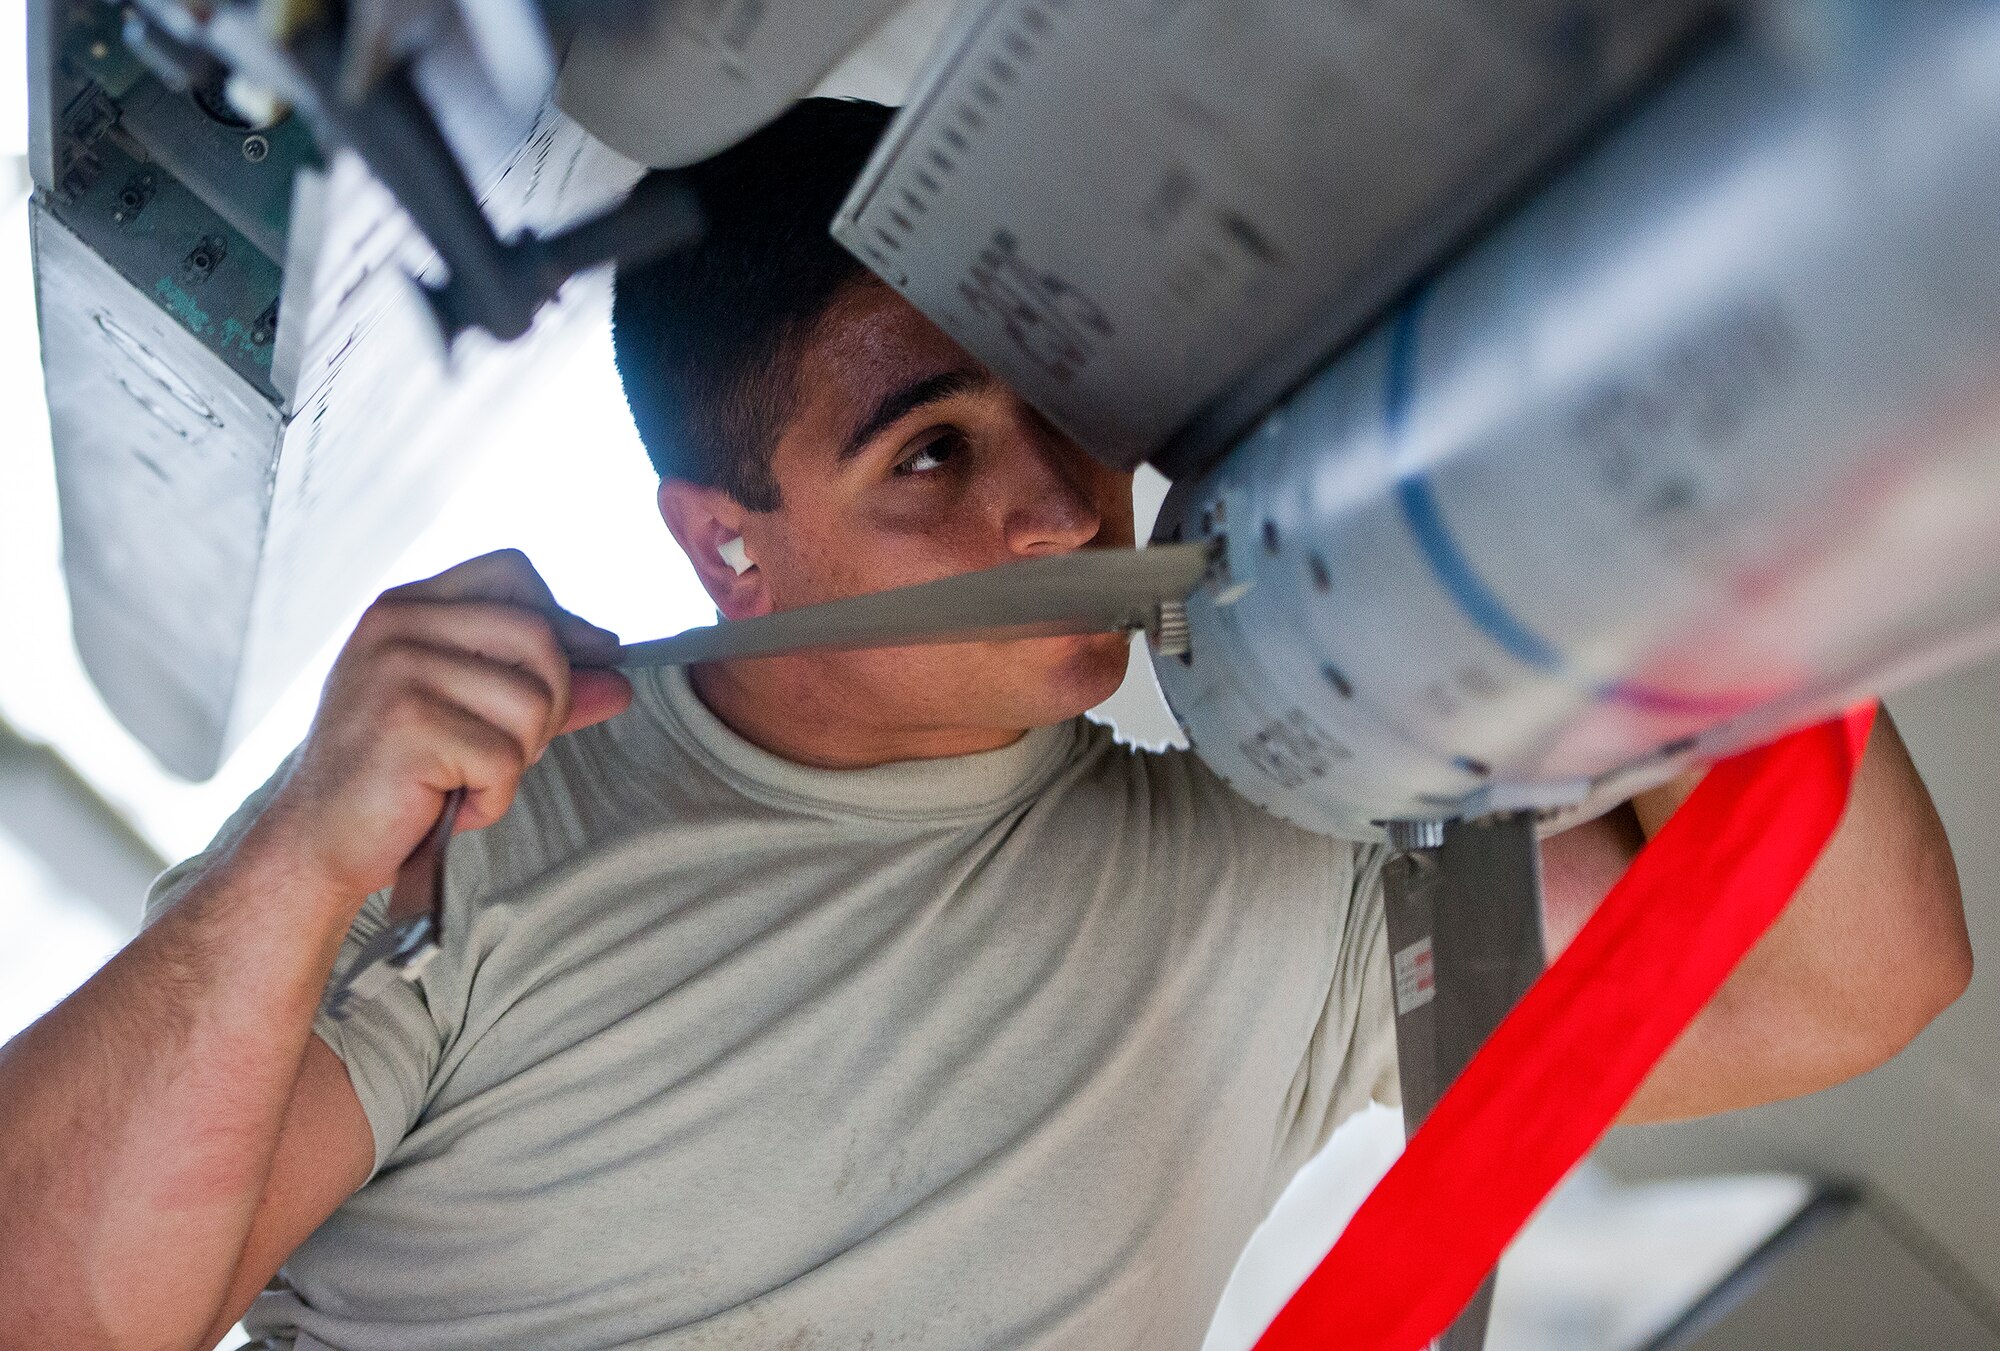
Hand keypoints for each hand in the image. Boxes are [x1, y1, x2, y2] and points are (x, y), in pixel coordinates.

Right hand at [256, 549, 632, 900]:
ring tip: (467, 779)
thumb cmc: (395, 777)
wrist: (317, 842)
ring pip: (533, 702)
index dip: (563, 618)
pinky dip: (492, 797)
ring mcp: (399, 672)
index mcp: (406, 608)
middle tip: (511, 750)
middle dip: (553, 703)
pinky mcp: (408, 725)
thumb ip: (541, 688)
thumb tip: (619, 678)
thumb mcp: (469, 715)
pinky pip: (504, 759)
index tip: (593, 659)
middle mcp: (397, 627)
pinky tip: (450, 804)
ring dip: (517, 759)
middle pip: (539, 636)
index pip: (511, 572)